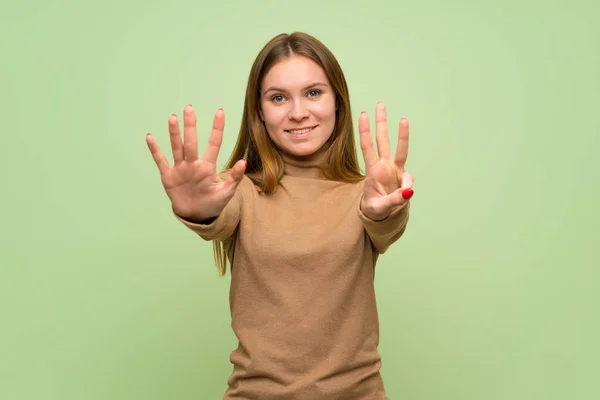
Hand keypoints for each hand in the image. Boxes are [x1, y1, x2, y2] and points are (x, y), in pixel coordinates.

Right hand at [146, 105, 245, 221]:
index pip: (214, 144)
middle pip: (191, 142)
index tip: (220, 112)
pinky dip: (155, 150)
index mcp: (208, 167)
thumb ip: (234, 178)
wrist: (197, 215)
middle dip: (190, 126)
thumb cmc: (213, 202)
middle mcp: (193, 164)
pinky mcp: (169, 176)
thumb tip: (244, 162)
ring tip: (173, 118)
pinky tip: (150, 137)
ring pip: (177, 148)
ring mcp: (180, 169)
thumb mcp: (227, 192)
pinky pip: (161, 161)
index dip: (217, 129)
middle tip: (189, 108)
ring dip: (174, 134)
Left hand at [359, 102, 413, 220]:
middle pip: (382, 140)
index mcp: (372, 171)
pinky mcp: (402, 176)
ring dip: (401, 134)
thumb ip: (394, 200)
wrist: (381, 215)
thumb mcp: (380, 208)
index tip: (363, 115)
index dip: (365, 131)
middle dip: (380, 123)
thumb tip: (408, 191)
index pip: (367, 147)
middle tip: (379, 105)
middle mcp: (383, 166)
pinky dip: (409, 185)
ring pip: (398, 148)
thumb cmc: (375, 209)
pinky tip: (405, 194)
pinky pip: (409, 176)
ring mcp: (394, 170)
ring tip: (403, 119)